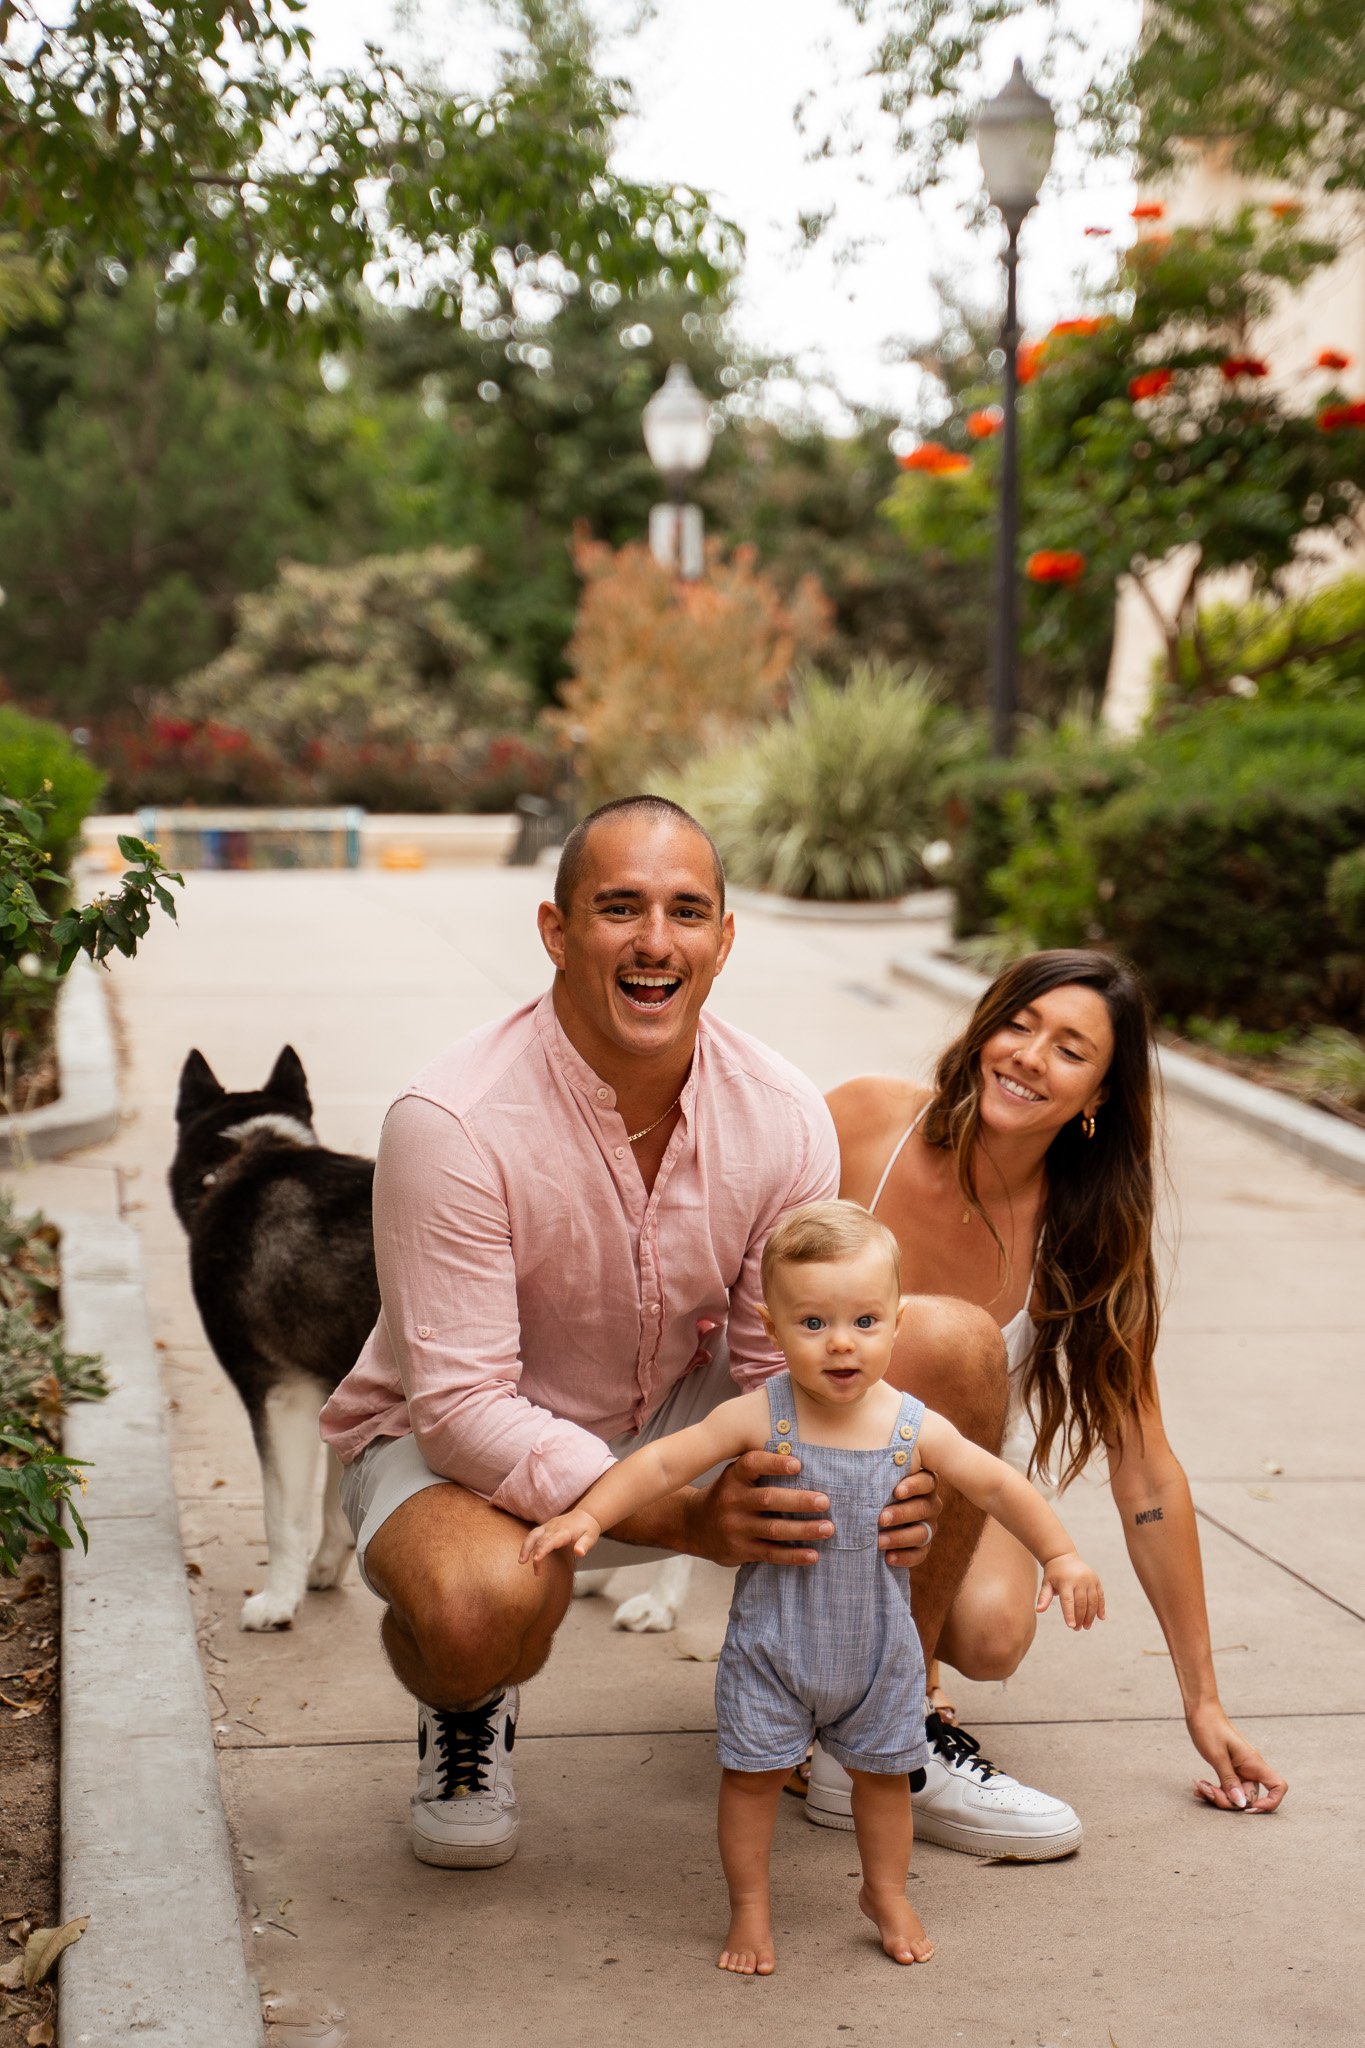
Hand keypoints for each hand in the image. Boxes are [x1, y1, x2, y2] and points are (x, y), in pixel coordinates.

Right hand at [520, 1509, 600, 1572]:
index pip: (551, 1540)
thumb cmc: (588, 1529)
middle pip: (539, 1539)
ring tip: (521, 1561)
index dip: (543, 1549)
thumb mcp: (591, 1537)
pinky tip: (525, 1554)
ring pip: (533, 1535)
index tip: (536, 1559)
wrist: (585, 1515)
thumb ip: (585, 1545)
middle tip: (533, 1570)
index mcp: (564, 1531)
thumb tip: (580, 1553)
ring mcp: (548, 1526)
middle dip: (533, 1554)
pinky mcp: (545, 1527)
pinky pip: (533, 1534)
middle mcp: (553, 1527)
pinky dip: (527, 1544)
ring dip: (525, 1547)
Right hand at [684, 1450, 835, 1567]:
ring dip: (803, 1529)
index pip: (752, 1464)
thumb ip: (761, 1467)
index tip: (798, 1464)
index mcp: (734, 1477)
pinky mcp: (741, 1550)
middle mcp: (732, 1501)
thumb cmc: (728, 1494)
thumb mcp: (735, 1476)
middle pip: (769, 1500)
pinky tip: (813, 1555)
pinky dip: (793, 1555)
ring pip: (773, 1530)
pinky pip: (770, 1554)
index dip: (774, 1464)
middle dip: (799, 1501)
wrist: (695, 1525)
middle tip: (825, 1501)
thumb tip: (805, 1459)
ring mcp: (736, 1528)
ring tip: (828, 1528)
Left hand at [878, 1462, 939, 1569]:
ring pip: (922, 1533)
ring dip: (900, 1538)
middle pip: (924, 1508)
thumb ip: (880, 1469)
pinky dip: (905, 1557)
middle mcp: (930, 1504)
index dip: (913, 1486)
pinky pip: (920, 1554)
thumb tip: (868, 1459)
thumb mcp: (877, 1478)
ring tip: (879, 1541)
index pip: (926, 1482)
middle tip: (881, 1519)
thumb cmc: (874, 1489)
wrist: (872, 1518)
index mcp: (922, 1483)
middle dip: (901, 1514)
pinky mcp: (924, 1546)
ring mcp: (929, 1526)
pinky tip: (888, 1557)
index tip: (896, 1492)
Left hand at [1036, 1551, 1104, 1629]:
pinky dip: (1101, 1607)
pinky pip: (1100, 1596)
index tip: (1071, 1626)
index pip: (1068, 1601)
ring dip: (1091, 1616)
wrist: (1064, 1557)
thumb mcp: (1046, 1584)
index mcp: (1066, 1581)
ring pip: (1092, 1601)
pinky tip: (1100, 1618)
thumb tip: (1038, 1610)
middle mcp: (1079, 1580)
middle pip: (1081, 1603)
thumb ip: (1044, 1597)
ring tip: (1086, 1626)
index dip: (1070, 1614)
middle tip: (1077, 1629)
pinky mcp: (1096, 1580)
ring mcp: (1089, 1580)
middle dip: (1080, 1618)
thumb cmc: (1053, 1574)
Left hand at [1187, 1702, 1286, 1813]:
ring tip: (1200, 1786)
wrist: (1200, 1709)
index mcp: (1254, 1763)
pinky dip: (1214, 1790)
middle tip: (1207, 1790)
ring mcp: (1240, 1769)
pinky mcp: (1229, 1769)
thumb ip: (1229, 1780)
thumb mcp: (1217, 1755)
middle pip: (1249, 1797)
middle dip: (1229, 1801)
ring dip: (1218, 1795)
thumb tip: (1241, 1804)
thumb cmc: (1209, 1726)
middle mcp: (1250, 1768)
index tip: (1248, 1807)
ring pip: (1236, 1795)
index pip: (1278, 1787)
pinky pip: (1226, 1787)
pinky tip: (1199, 1786)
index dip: (1270, 1803)